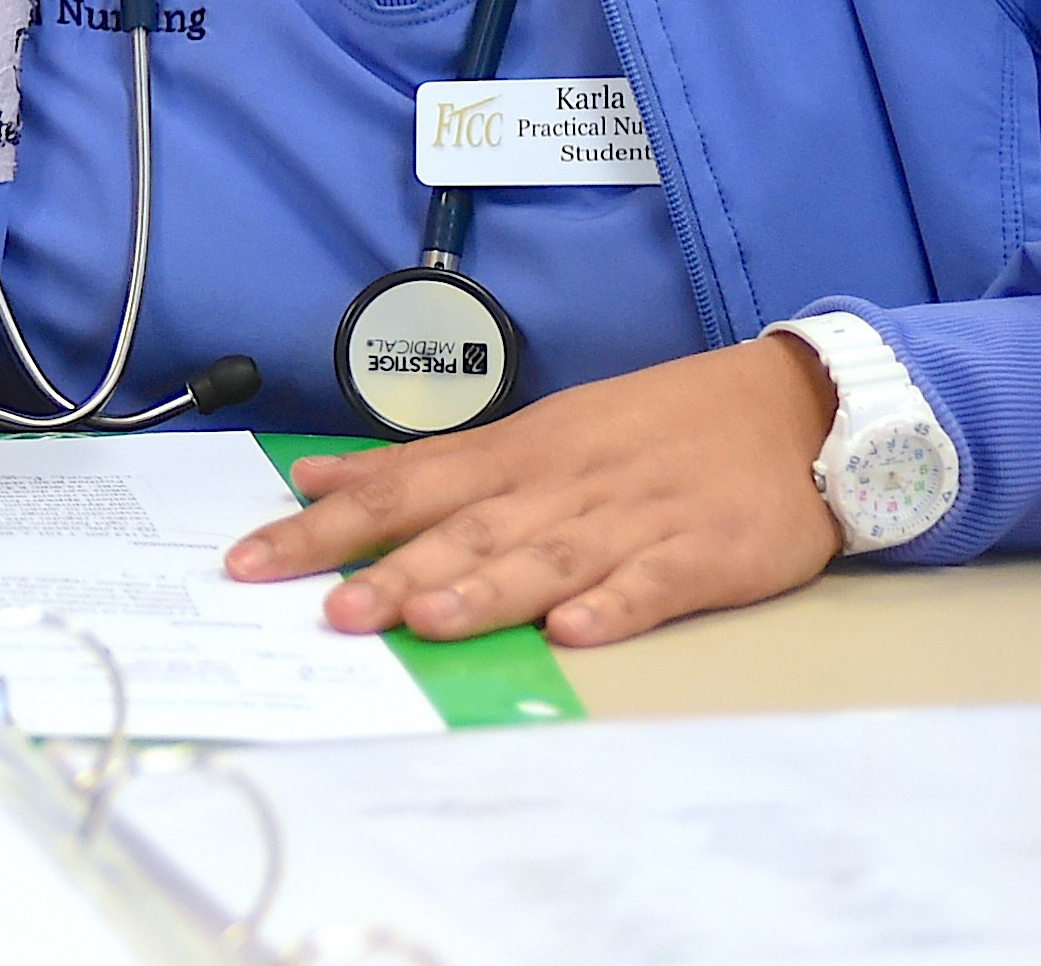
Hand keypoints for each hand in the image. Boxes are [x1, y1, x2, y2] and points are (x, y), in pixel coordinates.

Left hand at [226, 336, 843, 645]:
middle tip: (328, 613)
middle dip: (390, 571)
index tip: (250, 558)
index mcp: (513, 455)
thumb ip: (424, 464)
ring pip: (546, 557)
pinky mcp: (704, 554)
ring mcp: (633, 519)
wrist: (791, 408)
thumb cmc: (648, 429)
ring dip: (485, 589)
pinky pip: (653, 583)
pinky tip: (575, 631)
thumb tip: (319, 475)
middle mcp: (559, 485)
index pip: (399, 488)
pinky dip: (614, 605)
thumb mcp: (528, 432)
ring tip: (424, 621)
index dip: (324, 526)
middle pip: (462, 530)